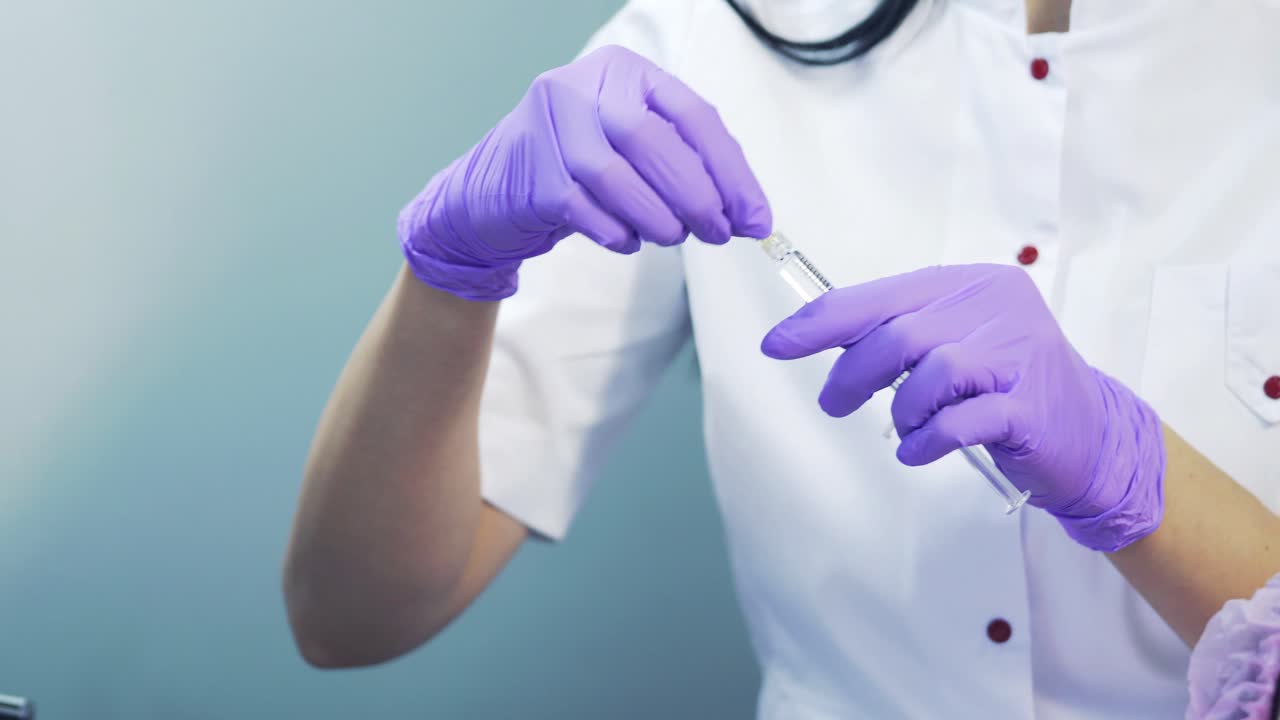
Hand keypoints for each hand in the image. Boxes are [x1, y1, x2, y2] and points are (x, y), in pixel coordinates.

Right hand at [398, 45, 771, 300]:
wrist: (492, 196)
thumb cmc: (577, 171)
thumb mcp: (633, 150)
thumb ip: (685, 168)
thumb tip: (748, 214)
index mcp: (623, 72)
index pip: (693, 116)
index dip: (731, 172)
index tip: (755, 218)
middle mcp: (583, 87)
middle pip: (653, 141)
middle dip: (697, 195)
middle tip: (719, 233)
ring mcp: (549, 127)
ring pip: (617, 175)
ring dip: (658, 217)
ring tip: (672, 238)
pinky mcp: (529, 173)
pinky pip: (584, 209)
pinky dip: (617, 232)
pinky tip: (628, 241)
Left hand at [760, 264, 1164, 551]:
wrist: (1090, 434)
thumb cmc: (1006, 387)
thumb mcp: (953, 344)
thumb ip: (899, 333)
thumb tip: (816, 333)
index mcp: (974, 284)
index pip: (884, 296)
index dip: (824, 321)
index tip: (778, 344)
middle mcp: (1000, 308)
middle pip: (901, 333)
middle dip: (853, 373)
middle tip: (835, 403)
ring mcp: (1020, 356)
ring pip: (931, 372)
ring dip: (902, 409)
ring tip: (907, 428)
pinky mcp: (1031, 408)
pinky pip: (960, 421)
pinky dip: (927, 439)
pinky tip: (919, 450)